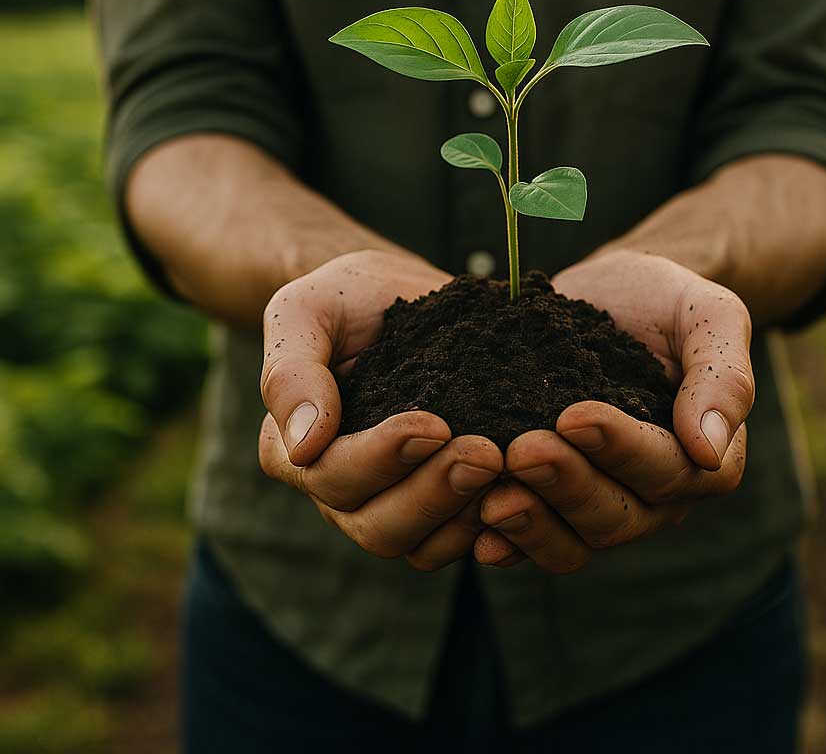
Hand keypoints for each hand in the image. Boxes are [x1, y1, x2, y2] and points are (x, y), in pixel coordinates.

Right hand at [258, 249, 502, 569]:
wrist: (401, 294)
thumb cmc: (346, 298)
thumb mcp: (306, 310)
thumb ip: (291, 371)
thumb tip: (303, 446)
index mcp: (295, 450)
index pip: (330, 476)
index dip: (380, 458)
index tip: (433, 425)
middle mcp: (340, 491)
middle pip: (378, 525)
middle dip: (435, 493)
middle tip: (488, 454)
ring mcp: (392, 502)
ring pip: (421, 543)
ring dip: (466, 512)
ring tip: (508, 467)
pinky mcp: (441, 504)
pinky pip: (460, 540)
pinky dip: (491, 525)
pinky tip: (522, 490)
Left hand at [474, 250, 752, 573]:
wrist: (610, 294)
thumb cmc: (665, 301)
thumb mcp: (707, 315)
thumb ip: (723, 376)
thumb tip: (709, 450)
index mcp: (703, 457)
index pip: (671, 470)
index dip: (622, 449)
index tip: (573, 416)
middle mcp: (656, 494)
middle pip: (619, 516)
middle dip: (567, 485)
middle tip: (521, 450)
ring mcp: (603, 502)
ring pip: (576, 540)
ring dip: (534, 522)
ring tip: (492, 498)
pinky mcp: (554, 502)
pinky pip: (536, 541)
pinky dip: (509, 541)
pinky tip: (475, 531)